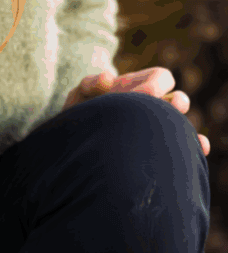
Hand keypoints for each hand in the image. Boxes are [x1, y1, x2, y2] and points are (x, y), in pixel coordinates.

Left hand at [63, 67, 209, 157]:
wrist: (74, 149)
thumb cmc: (78, 120)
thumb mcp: (78, 101)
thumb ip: (89, 85)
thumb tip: (109, 79)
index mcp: (139, 89)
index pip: (161, 78)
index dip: (155, 85)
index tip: (141, 97)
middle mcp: (153, 108)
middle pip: (177, 100)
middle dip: (173, 104)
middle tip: (158, 113)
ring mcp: (156, 130)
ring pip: (180, 124)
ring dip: (180, 126)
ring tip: (172, 133)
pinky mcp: (157, 151)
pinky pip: (184, 146)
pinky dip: (195, 145)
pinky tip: (200, 149)